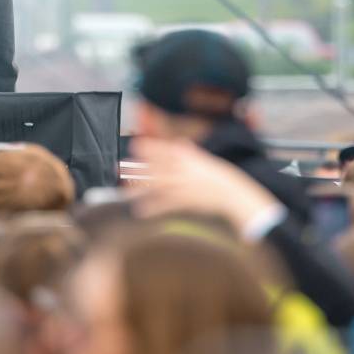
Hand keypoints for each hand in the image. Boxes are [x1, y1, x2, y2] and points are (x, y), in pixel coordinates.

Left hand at [129, 136, 282, 235]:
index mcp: (189, 158)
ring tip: (124, 191)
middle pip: (156, 166)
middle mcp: (184, 170)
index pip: (165, 149)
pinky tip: (139, 210)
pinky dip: (152, 207)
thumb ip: (190, 152)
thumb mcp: (206, 161)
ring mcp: (184, 186)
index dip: (149, 147)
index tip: (134, 144)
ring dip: (139, 189)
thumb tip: (181, 143)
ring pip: (157, 186)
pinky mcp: (186, 202)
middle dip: (137, 167)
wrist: (234, 194)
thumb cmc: (220, 178)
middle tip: (119, 166)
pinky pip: (165, 204)